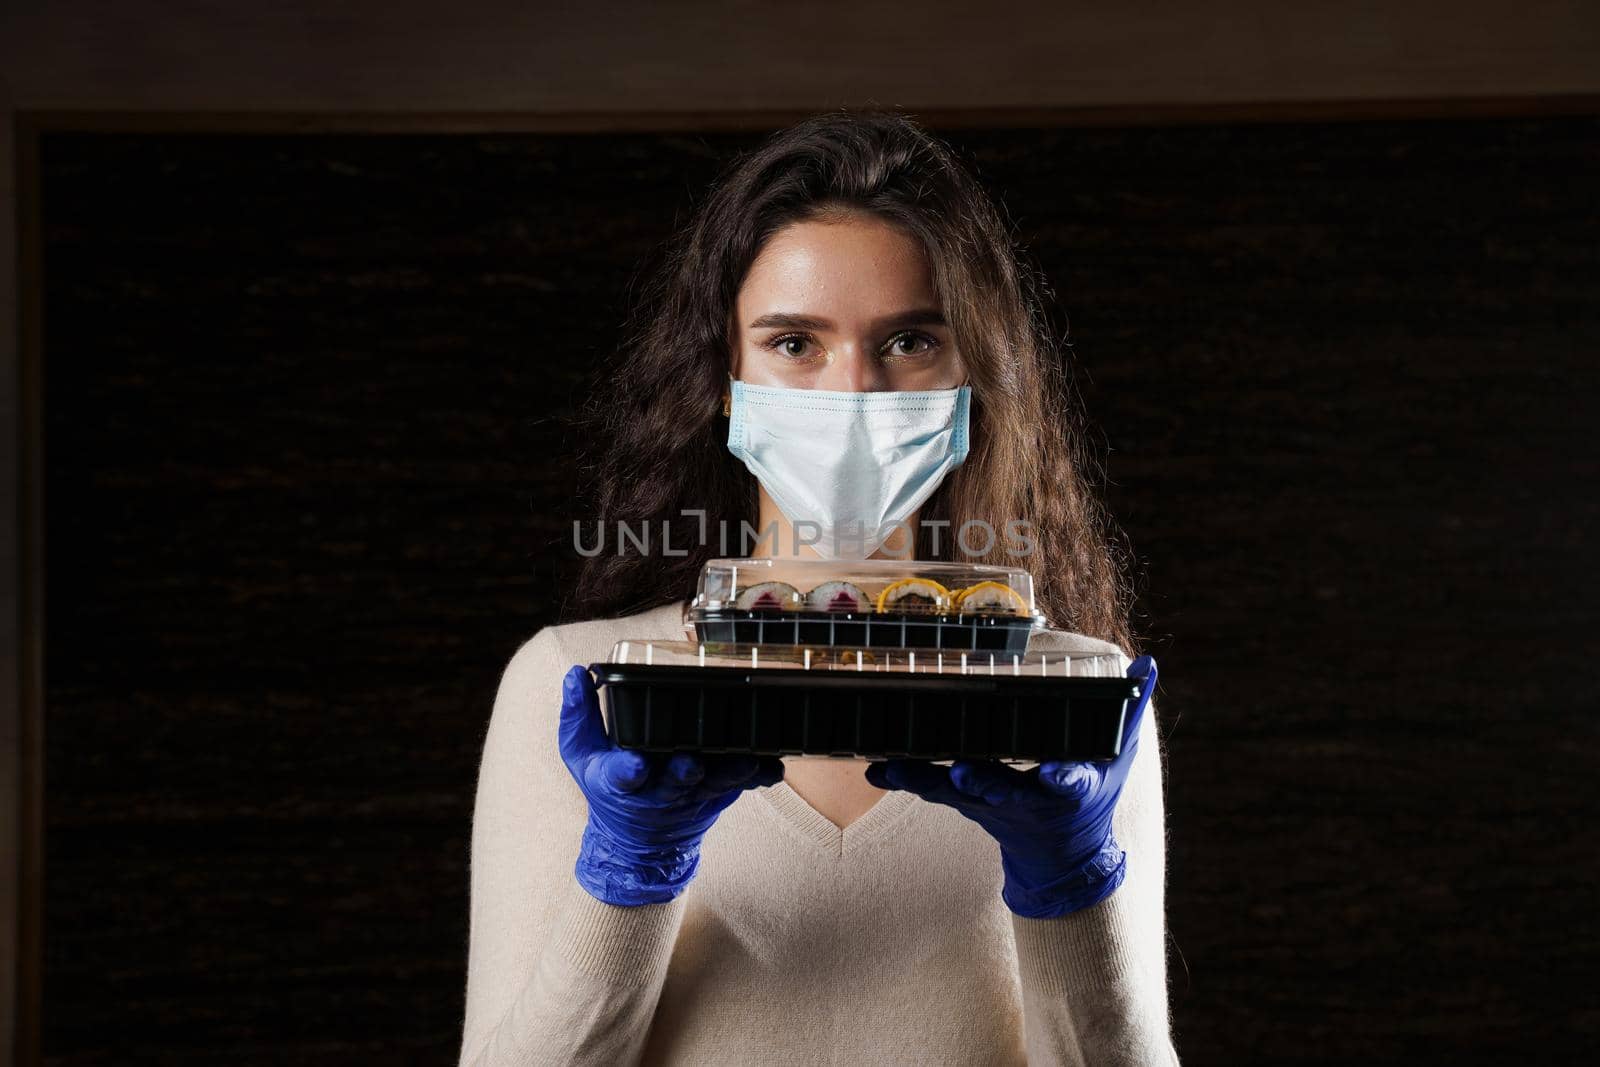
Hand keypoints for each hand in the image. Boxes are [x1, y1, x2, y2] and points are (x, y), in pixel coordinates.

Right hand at [558, 664, 784, 905]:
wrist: (639, 843)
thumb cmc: (607, 787)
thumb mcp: (581, 755)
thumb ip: (578, 715)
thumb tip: (575, 673)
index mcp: (619, 782)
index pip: (621, 776)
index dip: (629, 770)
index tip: (636, 764)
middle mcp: (658, 792)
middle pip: (674, 781)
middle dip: (684, 772)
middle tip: (691, 762)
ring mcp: (692, 795)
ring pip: (713, 784)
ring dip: (730, 772)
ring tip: (746, 761)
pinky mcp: (718, 795)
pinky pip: (740, 786)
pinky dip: (757, 777)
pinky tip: (772, 767)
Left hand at [865, 655, 1156, 918]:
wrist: (1061, 857)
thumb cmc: (1091, 798)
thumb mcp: (1117, 759)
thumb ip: (1129, 711)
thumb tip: (1146, 664)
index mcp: (1070, 789)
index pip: (1070, 782)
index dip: (1063, 777)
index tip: (1055, 775)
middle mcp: (1028, 801)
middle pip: (1003, 791)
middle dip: (984, 783)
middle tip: (966, 774)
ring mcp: (992, 805)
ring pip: (956, 792)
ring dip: (926, 779)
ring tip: (892, 767)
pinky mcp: (966, 803)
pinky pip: (932, 790)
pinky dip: (905, 779)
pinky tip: (875, 770)